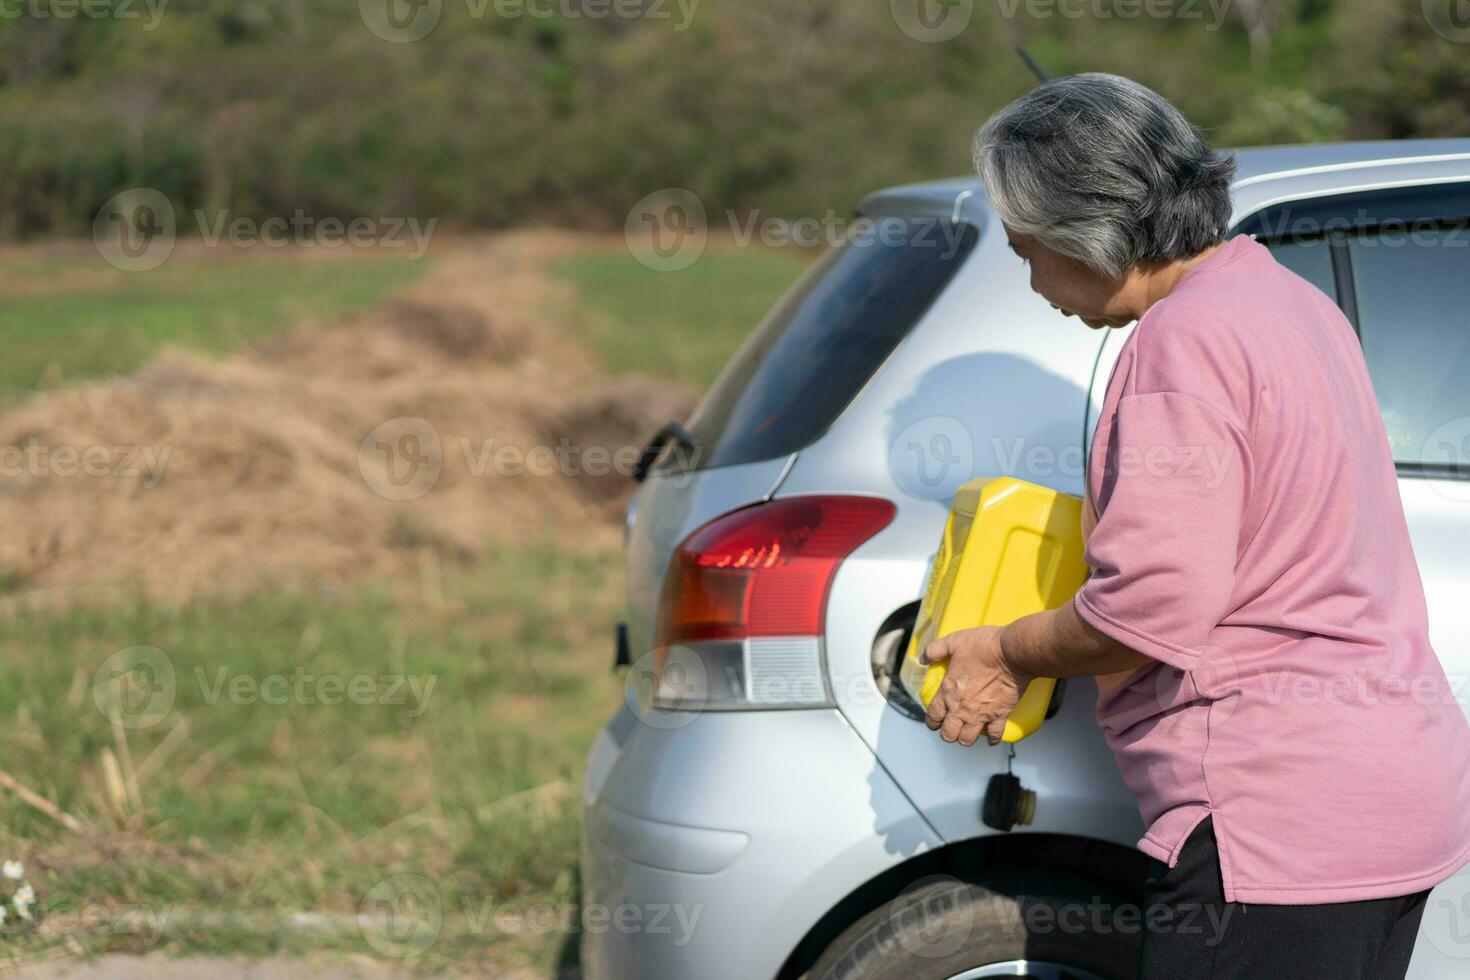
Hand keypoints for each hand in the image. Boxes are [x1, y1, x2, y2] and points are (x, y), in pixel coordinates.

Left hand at [921, 626, 1032, 746]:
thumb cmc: (983, 646)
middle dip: (947, 733)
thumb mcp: (953, 641)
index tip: (934, 722)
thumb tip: (923, 659)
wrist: (1011, 652)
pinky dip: (992, 738)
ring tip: (968, 731)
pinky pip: (994, 735)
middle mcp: (962, 708)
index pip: (933, 717)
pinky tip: (991, 737)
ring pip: (967, 739)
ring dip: (966, 738)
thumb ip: (934, 650)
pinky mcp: (1000, 715)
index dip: (932, 722)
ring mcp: (981, 714)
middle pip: (948, 734)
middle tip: (951, 727)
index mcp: (948, 692)